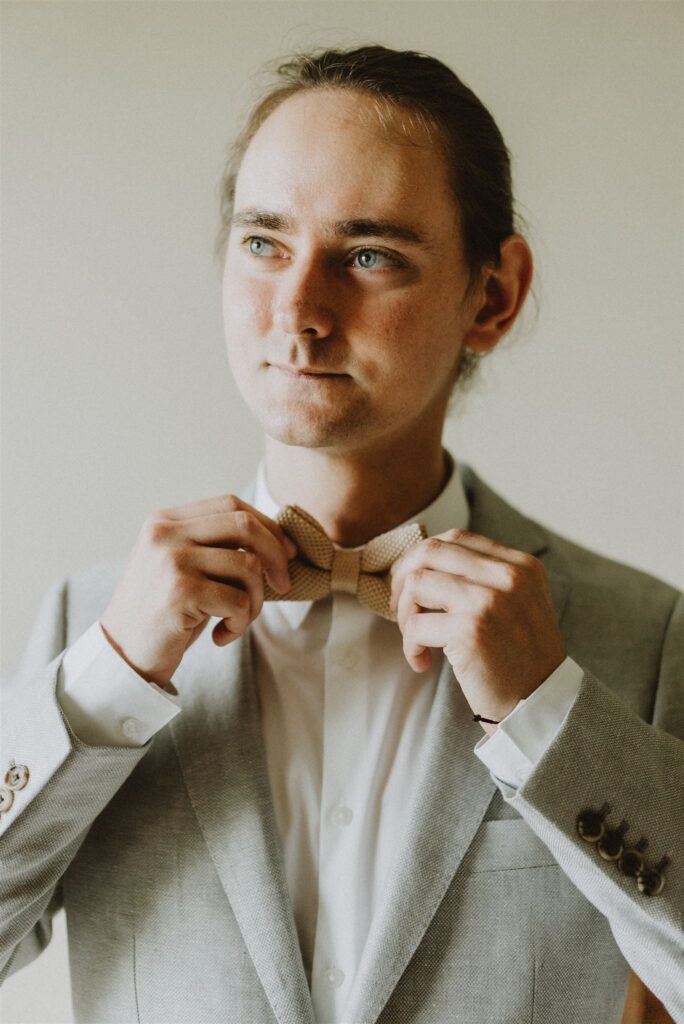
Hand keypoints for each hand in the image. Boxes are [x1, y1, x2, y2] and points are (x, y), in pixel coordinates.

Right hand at [101, 495, 295, 686]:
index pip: (231, 504)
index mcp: (165, 521)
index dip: (267, 526)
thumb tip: (280, 541)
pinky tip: (220, 636)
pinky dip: (240, 624)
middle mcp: (166, 533)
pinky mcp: (180, 592)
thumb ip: (217, 547)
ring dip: (256, 601)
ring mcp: (172, 561)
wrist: (121, 656)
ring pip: (249, 567)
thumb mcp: (184, 568)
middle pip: (245, 525)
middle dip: (276, 556)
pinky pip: (238, 602)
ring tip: (238, 620)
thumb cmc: (162, 614)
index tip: (286, 552)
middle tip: (283, 585)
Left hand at [389, 528, 565, 727]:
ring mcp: (489, 602)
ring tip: (416, 639)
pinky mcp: (470, 632)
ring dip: (405, 614)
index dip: (424, 557)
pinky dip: (410, 646)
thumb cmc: (521, 660)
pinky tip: (423, 662)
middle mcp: (508, 577)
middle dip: (404, 578)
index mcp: (521, 566)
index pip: (457, 538)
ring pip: (416, 582)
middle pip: (431, 551)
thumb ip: (484, 578)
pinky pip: (416, 626)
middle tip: (401, 608)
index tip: (413, 584)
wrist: (543, 705)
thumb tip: (421, 562)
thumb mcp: (518, 604)